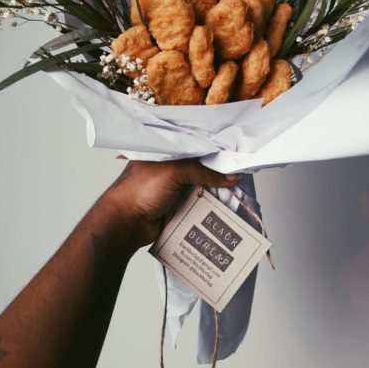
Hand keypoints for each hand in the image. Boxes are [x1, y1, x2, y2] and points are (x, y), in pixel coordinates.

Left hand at [102, 159, 241, 248]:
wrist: (126, 223)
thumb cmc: (141, 189)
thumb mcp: (174, 171)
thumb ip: (203, 171)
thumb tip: (231, 176)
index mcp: (165, 151)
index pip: (195, 145)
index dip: (214, 148)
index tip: (235, 150)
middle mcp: (170, 166)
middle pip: (201, 166)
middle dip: (219, 168)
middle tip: (241, 167)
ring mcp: (174, 187)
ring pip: (202, 184)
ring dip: (217, 187)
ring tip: (240, 186)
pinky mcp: (178, 205)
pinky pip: (199, 202)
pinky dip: (211, 203)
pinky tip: (227, 202)